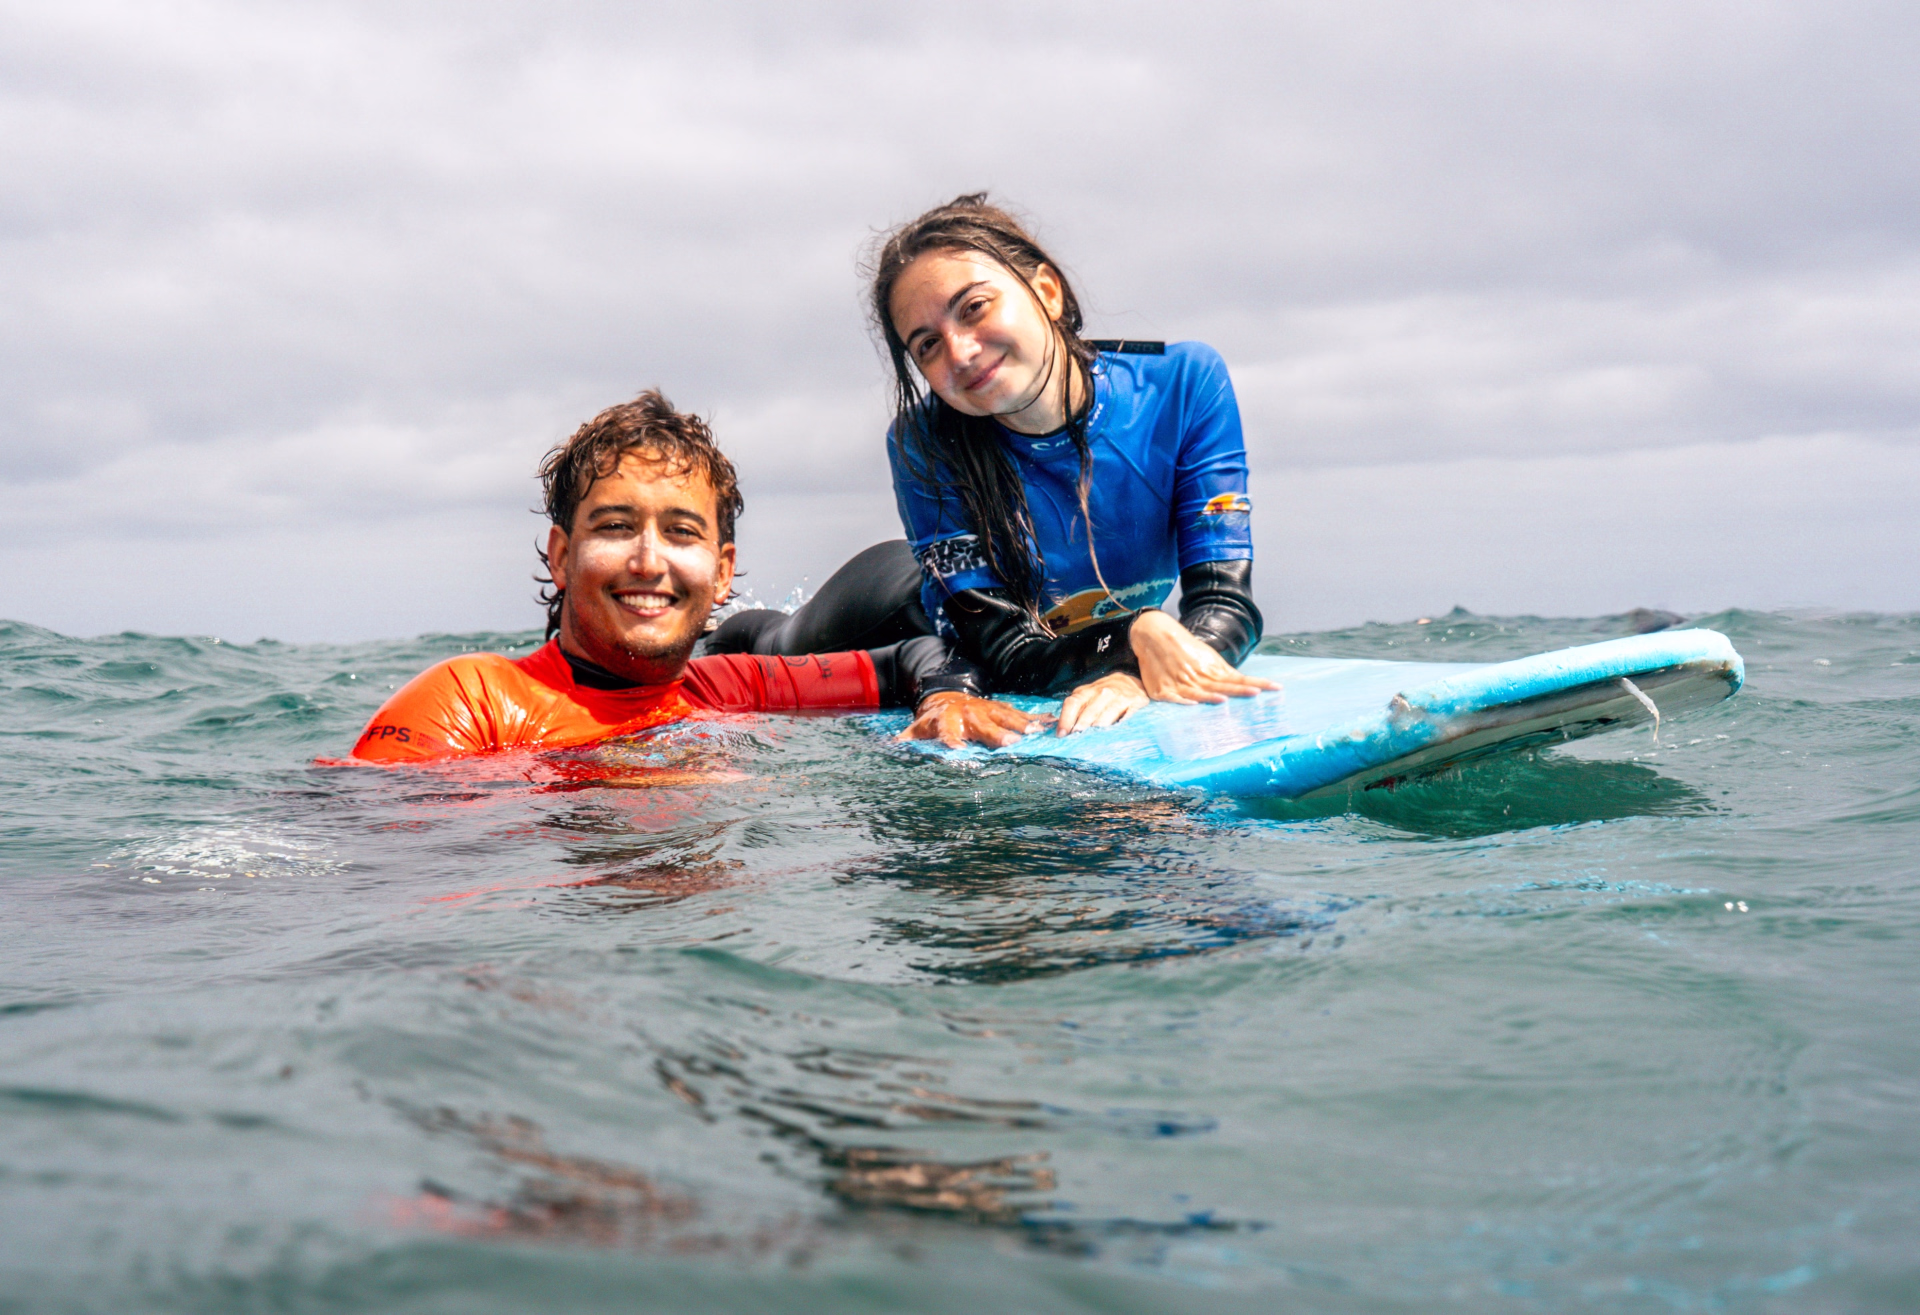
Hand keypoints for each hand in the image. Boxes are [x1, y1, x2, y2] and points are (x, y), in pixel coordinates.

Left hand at [898, 691, 1049, 748]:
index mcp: (947, 719)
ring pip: (1005, 716)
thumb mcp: (917, 729)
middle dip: (996, 733)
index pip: (947, 730)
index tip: (958, 751)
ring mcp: (987, 709)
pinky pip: (1018, 713)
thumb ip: (907, 740)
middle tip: (1010, 743)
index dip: (951, 739)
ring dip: (1021, 725)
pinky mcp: (1000, 708)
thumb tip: (891, 747)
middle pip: (982, 724)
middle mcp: (969, 713)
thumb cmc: (933, 721)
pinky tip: (1050, 723)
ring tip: (1037, 733)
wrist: (947, 696)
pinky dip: (1034, 718)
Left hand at [1056, 671, 1149, 735]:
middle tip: (1076, 740)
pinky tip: (1114, 735)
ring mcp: (1119, 697)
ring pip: (1105, 718)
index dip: (1065, 719)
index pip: (1072, 703)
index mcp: (1087, 692)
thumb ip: (1077, 710)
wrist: (1134, 683)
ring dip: (1097, 731)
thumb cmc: (1107, 694)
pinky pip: (1124, 719)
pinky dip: (1117, 728)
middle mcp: (1102, 692)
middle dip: (1080, 728)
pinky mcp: (1134, 702)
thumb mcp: (1090, 697)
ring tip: (1094, 741)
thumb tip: (1062, 730)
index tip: (1061, 734)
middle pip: (1087, 712)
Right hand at [1129, 609, 1278, 703]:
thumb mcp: (1205, 655)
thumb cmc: (1183, 647)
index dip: (1256, 683)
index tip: (1274, 687)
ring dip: (1212, 697)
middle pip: (1222, 687)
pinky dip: (1184, 701)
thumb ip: (1221, 671)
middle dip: (1241, 690)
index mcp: (1210, 668)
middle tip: (1259, 693)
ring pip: (1199, 693)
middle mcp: (1197, 675)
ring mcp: (1179, 682)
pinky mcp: (1162, 690)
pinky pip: (1174, 698)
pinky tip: (1193, 704)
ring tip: (1226, 700)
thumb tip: (1242, 683)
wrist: (1153, 634)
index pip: (1238, 679)